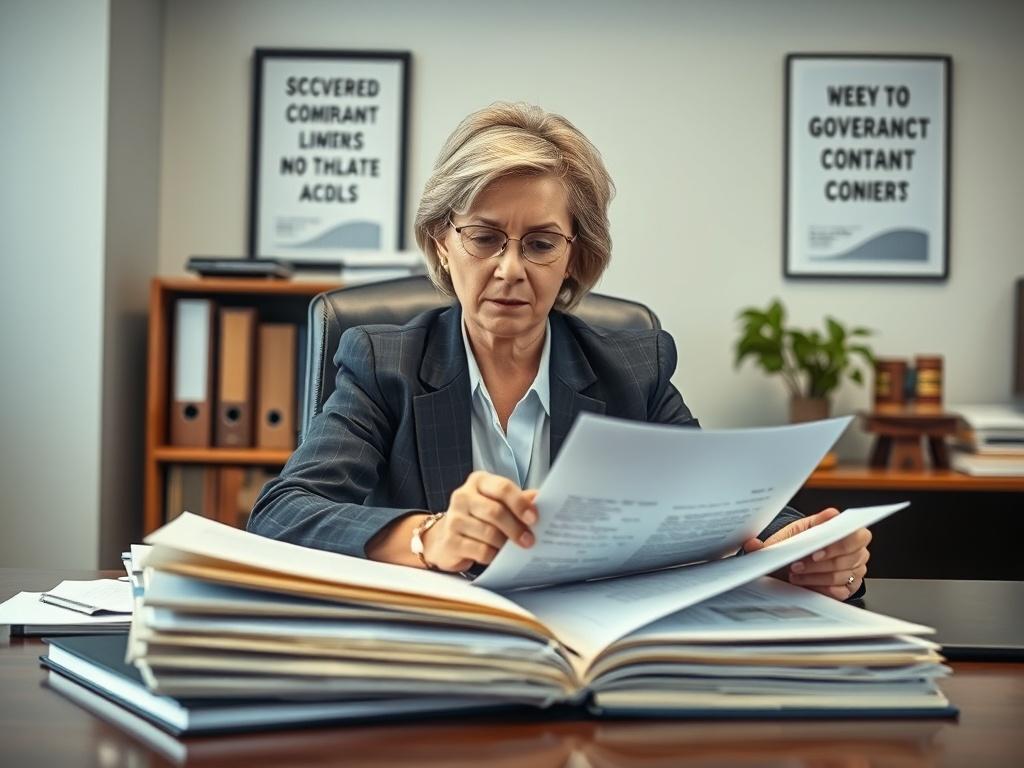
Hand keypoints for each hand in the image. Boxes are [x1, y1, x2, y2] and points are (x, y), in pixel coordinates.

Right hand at [423, 471, 537, 571]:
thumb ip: (518, 500)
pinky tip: (496, 555)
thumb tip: (539, 499)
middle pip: (495, 512)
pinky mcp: (450, 541)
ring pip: (489, 534)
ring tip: (512, 549)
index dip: (520, 503)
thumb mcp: (498, 503)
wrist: (446, 537)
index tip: (534, 518)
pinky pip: (480, 551)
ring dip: (505, 544)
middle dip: (516, 528)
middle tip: (529, 541)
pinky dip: (493, 556)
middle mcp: (463, 496)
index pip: (502, 488)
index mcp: (479, 482)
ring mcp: (454, 519)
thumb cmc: (478, 517)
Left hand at [741, 507, 870, 600]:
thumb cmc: (794, 544)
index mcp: (841, 527)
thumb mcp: (783, 538)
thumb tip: (753, 544)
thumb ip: (771, 541)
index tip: (814, 553)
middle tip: (796, 566)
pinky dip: (822, 588)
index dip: (836, 544)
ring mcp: (855, 566)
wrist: (793, 560)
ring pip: (842, 574)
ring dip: (816, 576)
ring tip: (795, 574)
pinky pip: (842, 590)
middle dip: (819, 564)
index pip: (854, 533)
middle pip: (849, 556)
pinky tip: (806, 584)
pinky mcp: (851, 585)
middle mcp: (854, 547)